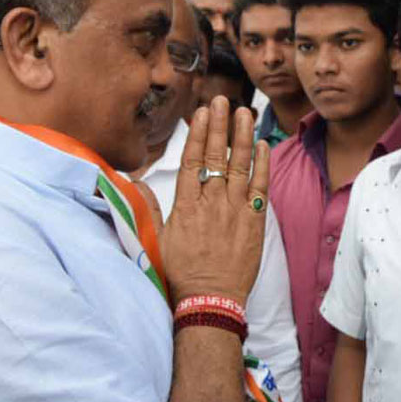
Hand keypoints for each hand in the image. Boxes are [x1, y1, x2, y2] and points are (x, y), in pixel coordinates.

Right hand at [161, 97, 269, 304]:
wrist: (210, 300)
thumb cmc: (181, 274)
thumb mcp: (156, 241)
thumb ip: (148, 209)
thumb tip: (136, 184)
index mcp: (186, 206)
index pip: (192, 161)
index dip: (197, 134)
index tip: (201, 113)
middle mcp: (211, 203)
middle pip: (216, 156)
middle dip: (219, 126)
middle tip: (222, 100)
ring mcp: (234, 211)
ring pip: (240, 166)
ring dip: (243, 137)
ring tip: (245, 113)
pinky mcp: (253, 222)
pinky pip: (260, 187)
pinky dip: (263, 165)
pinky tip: (264, 145)